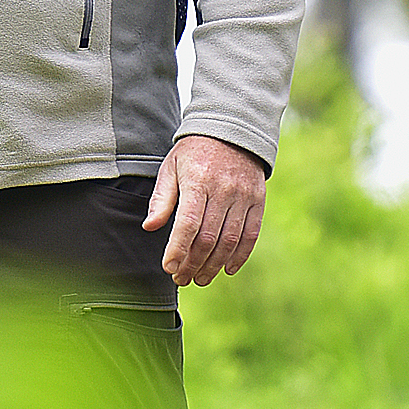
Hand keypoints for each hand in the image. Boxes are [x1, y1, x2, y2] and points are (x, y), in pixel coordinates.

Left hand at [144, 135, 268, 287]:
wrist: (232, 129)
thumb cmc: (195, 152)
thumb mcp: (172, 167)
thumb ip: (162, 199)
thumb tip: (150, 227)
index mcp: (198, 180)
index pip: (188, 223)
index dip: (178, 249)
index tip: (169, 267)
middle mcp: (223, 189)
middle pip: (209, 237)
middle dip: (193, 264)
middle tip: (182, 279)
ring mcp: (243, 195)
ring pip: (230, 240)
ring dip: (214, 265)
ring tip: (201, 278)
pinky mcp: (258, 200)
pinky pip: (251, 234)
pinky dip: (241, 256)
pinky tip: (228, 269)